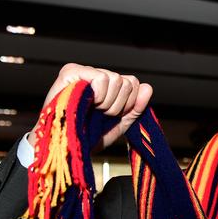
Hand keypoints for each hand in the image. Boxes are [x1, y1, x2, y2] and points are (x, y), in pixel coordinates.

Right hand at [28, 63, 152, 149]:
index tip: (112, 115)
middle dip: (117, 105)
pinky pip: (101, 77)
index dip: (128, 104)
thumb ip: (136, 107)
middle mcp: (97, 75)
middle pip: (127, 81)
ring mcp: (83, 72)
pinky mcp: (71, 71)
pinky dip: (99, 95)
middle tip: (100, 114)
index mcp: (109, 86)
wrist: (69, 146)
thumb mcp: (120, 123)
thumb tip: (148, 87)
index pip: (134, 83)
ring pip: (116, 79)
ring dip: (107, 102)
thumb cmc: (90, 135)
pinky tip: (86, 102)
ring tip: (91, 110)